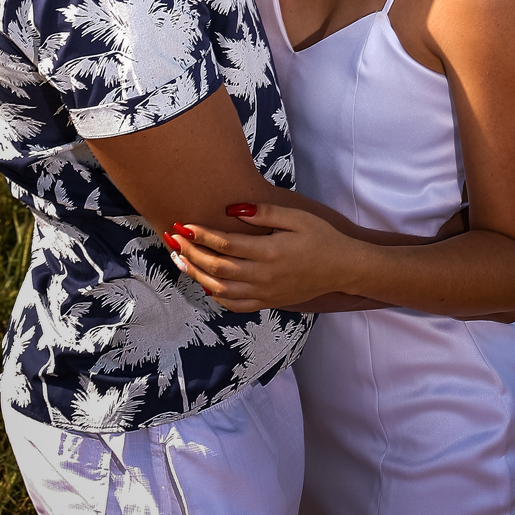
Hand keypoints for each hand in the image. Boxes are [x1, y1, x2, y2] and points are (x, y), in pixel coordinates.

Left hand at [169, 203, 360, 310]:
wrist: (341, 268)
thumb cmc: (320, 237)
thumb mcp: (297, 217)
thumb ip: (264, 213)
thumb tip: (233, 210)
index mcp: (269, 252)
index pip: (225, 244)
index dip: (201, 235)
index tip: (183, 224)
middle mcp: (263, 276)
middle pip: (216, 267)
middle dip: (190, 252)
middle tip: (172, 238)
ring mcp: (264, 293)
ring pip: (220, 289)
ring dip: (196, 274)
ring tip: (179, 260)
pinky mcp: (267, 303)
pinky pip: (234, 304)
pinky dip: (215, 295)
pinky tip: (204, 283)